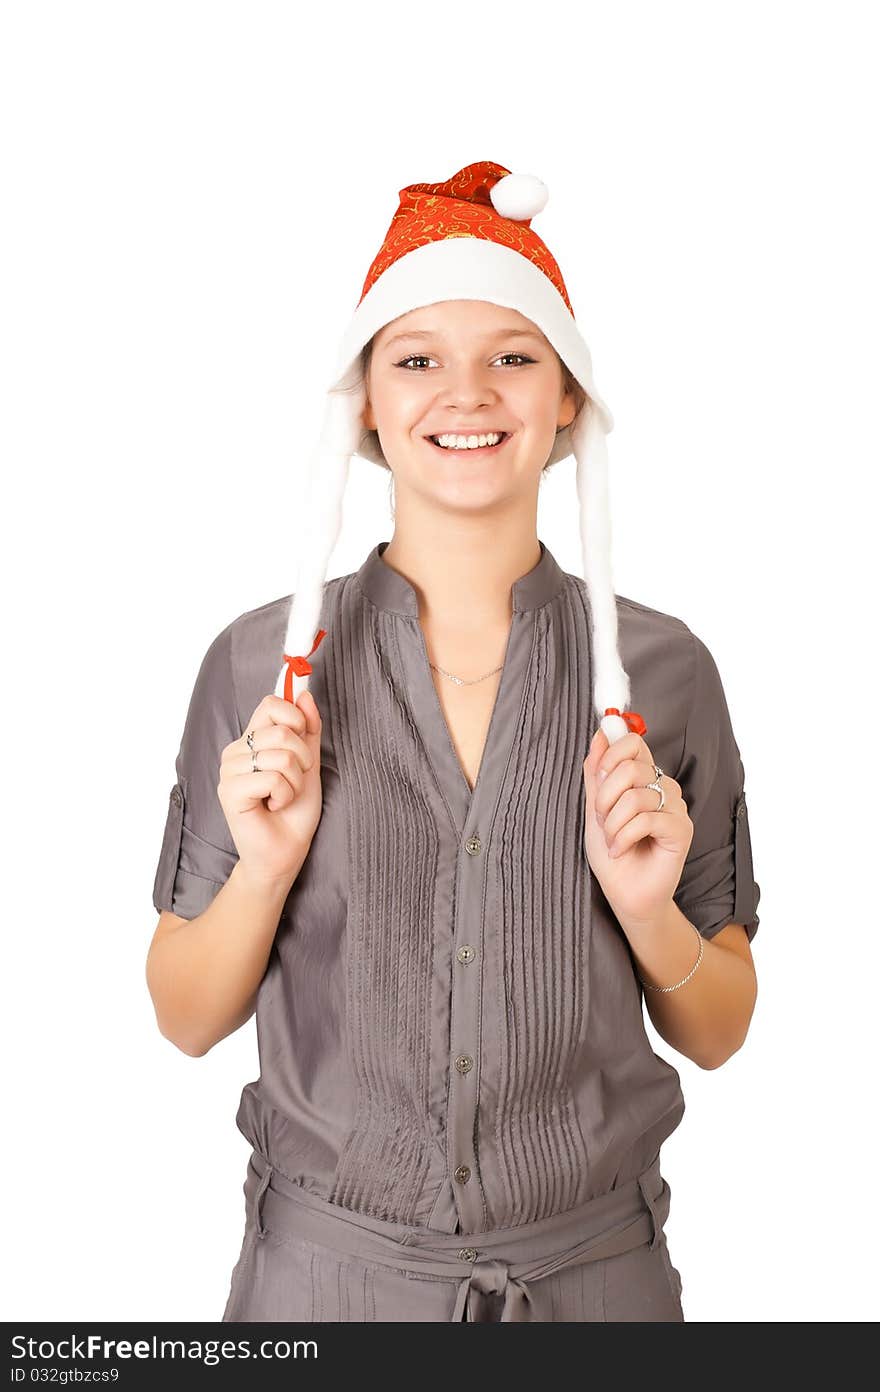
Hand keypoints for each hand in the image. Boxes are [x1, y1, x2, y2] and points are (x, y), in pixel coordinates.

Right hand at [218, 689, 323, 888]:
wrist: (286, 850)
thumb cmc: (295, 810)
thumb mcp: (309, 762)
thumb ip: (308, 728)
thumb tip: (304, 694)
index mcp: (251, 739)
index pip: (271, 704)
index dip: (297, 719)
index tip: (303, 744)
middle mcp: (236, 751)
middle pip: (281, 730)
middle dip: (303, 758)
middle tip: (295, 780)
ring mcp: (229, 771)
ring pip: (279, 754)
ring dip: (294, 780)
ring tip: (283, 796)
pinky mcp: (229, 791)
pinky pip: (272, 777)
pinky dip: (284, 794)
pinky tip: (273, 806)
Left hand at [582, 726, 692, 930]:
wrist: (625, 894)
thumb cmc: (612, 853)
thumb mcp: (595, 809)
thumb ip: (597, 773)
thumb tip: (600, 734)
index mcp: (644, 778)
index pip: (634, 741)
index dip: (611, 754)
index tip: (598, 777)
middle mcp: (663, 787)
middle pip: (631, 766)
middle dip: (605, 796)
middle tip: (603, 821)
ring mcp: (675, 807)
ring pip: (636, 796)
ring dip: (613, 823)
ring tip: (613, 840)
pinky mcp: (682, 829)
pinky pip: (647, 820)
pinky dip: (624, 837)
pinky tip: (621, 850)